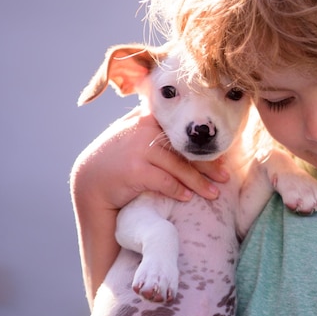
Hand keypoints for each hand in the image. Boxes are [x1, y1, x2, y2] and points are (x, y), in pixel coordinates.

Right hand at [70, 106, 227, 307]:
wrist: (90, 179)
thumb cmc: (118, 156)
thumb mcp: (133, 131)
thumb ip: (155, 123)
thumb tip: (185, 123)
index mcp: (149, 117)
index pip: (181, 131)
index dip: (202, 144)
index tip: (221, 154)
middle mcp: (145, 129)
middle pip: (185, 148)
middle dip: (208, 164)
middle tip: (225, 176)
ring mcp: (140, 149)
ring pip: (179, 166)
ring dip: (199, 182)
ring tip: (214, 193)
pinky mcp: (135, 170)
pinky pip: (165, 181)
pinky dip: (178, 190)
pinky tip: (188, 198)